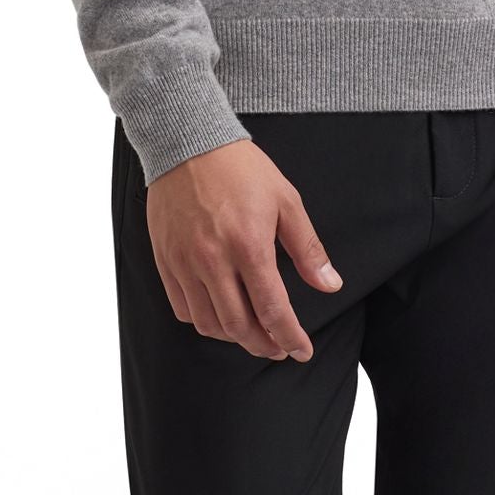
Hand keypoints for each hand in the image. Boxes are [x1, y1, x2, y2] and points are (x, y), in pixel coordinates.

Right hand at [146, 140, 341, 361]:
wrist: (187, 143)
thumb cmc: (242, 170)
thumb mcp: (287, 202)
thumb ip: (308, 249)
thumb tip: (329, 284)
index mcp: (248, 246)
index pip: (272, 310)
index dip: (290, 337)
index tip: (302, 351)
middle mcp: (213, 261)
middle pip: (239, 326)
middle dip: (264, 346)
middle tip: (279, 349)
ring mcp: (184, 263)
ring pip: (209, 323)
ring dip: (234, 338)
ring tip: (253, 335)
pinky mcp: (165, 261)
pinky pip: (182, 308)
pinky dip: (204, 322)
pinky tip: (221, 316)